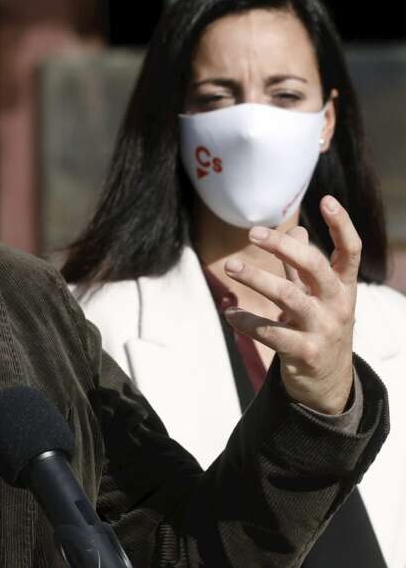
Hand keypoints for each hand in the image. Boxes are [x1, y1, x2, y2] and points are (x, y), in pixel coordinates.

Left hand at [222, 196, 358, 414]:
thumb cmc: (319, 327)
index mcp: (343, 286)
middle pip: (315, 266)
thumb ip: (303, 266)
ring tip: (230, 266)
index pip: (351, 250)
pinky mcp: (305, 352)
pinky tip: (229, 312)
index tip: (326, 199)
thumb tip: (296, 228)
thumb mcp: (318, 296)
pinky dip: (246, 321)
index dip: (342, 224)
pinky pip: (270, 332)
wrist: (328, 382)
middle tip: (253, 233)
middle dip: (283, 247)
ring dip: (256, 279)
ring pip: (288, 296)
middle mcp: (338, 304)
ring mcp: (323, 329)